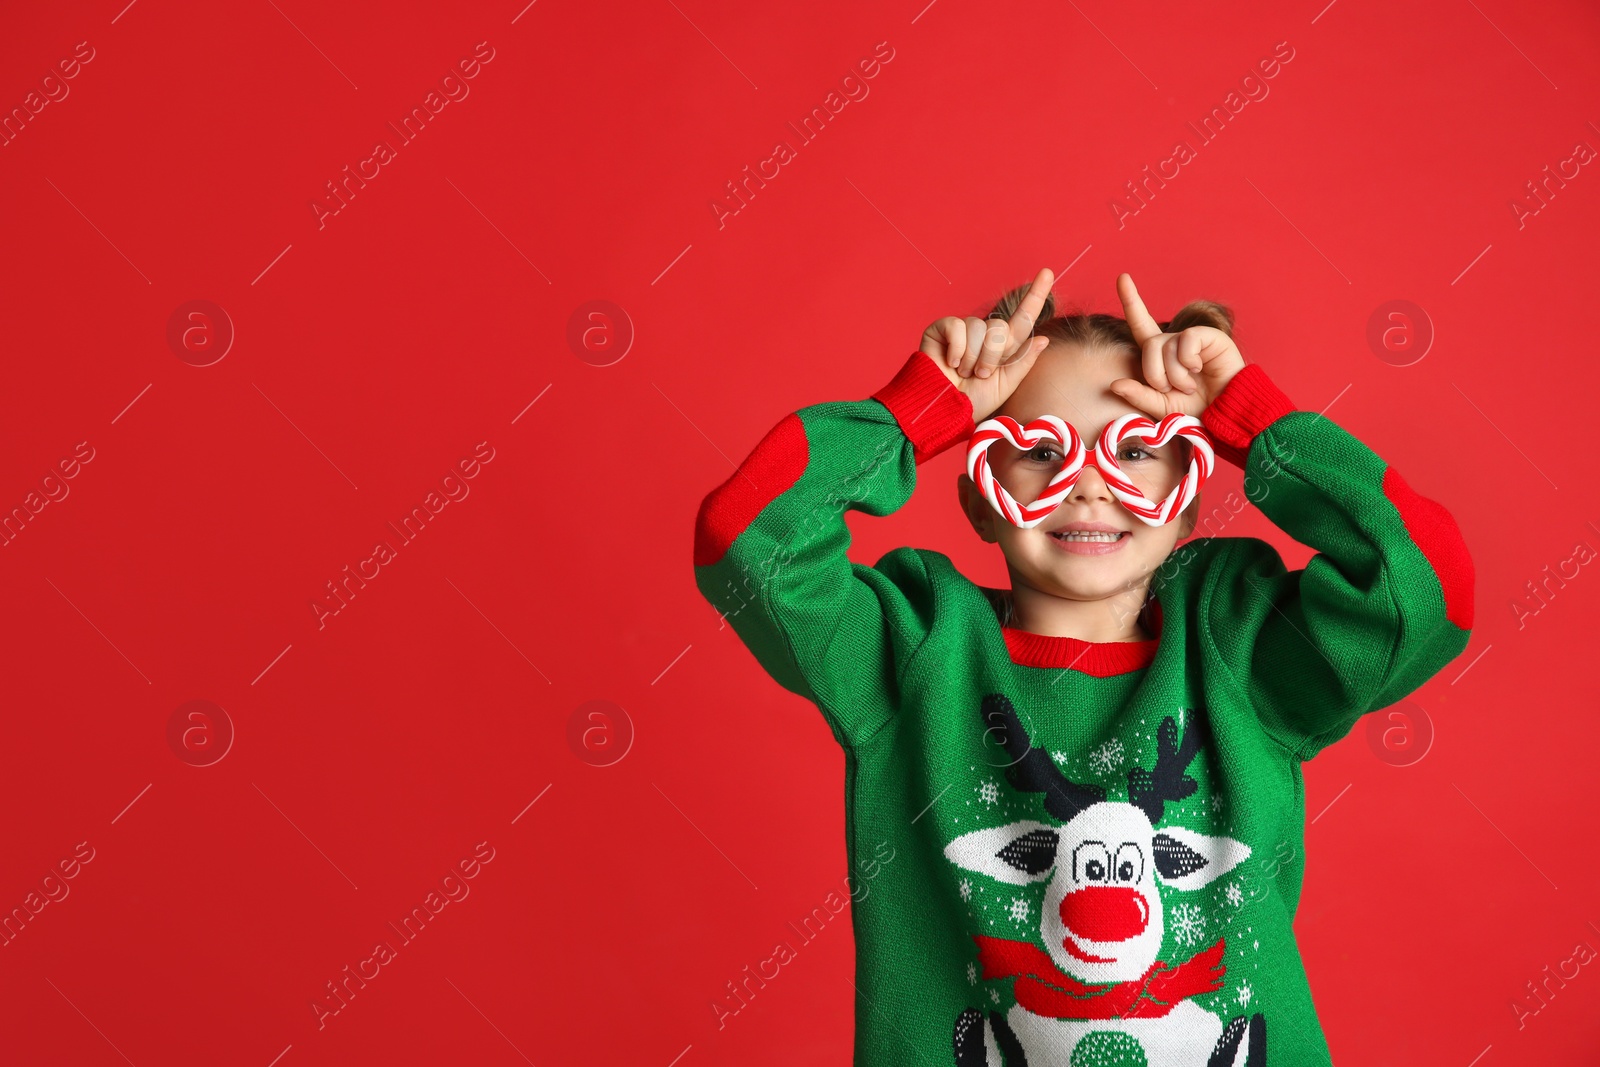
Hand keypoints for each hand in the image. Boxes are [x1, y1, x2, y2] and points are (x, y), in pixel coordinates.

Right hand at [919, 266, 1053, 422]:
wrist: (944, 411)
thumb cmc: (972, 402)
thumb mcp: (1006, 385)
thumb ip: (1024, 361)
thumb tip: (1043, 338)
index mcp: (1003, 347)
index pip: (1023, 318)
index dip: (1035, 296)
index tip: (1047, 272)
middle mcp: (984, 334)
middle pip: (1001, 327)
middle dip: (993, 355)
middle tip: (981, 374)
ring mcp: (962, 330)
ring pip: (980, 328)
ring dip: (974, 357)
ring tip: (963, 372)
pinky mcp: (942, 329)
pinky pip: (958, 326)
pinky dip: (957, 348)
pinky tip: (951, 363)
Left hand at [1109, 272, 1244, 419]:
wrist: (1226, 414)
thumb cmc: (1195, 411)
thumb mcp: (1160, 406)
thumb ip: (1138, 395)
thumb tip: (1114, 384)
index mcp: (1160, 356)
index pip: (1141, 324)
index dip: (1131, 301)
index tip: (1122, 277)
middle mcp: (1174, 343)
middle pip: (1150, 345)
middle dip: (1155, 373)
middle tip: (1172, 390)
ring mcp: (1192, 339)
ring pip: (1167, 345)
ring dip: (1174, 373)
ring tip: (1190, 386)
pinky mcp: (1210, 337)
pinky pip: (1187, 340)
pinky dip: (1188, 359)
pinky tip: (1199, 369)